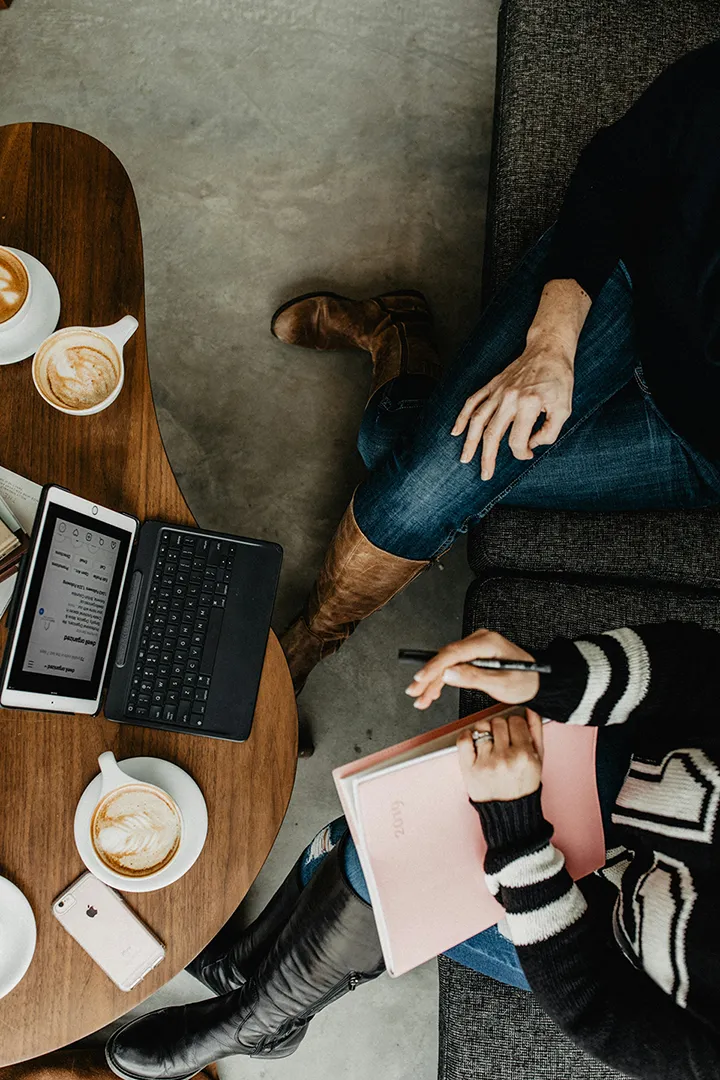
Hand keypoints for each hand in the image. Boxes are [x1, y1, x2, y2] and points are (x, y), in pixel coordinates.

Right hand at [405, 629, 538, 709]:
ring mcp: (475, 647)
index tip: (421, 679)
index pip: (453, 652)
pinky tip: (432, 692)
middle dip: (428, 677)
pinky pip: (453, 666)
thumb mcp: (501, 683)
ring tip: (421, 698)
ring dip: (432, 681)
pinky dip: (442, 680)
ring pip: (446, 663)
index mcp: (487, 643)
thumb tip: (448, 674)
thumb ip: (474, 677)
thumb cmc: (526, 681)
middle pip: (446, 657)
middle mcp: (479, 641)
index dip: (434, 667)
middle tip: (415, 692)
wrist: (539, 681)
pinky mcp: (474, 655)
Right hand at [451, 333, 573, 479]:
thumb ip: (549, 432)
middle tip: (485, 475)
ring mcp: (498, 391)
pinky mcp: (492, 385)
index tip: (528, 453)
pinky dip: (462, 417)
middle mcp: (509, 398)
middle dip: (487, 458)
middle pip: (492, 434)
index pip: (517, 440)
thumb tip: (531, 444)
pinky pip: (472, 401)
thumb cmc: (559, 380)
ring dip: (470, 441)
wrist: (548, 349)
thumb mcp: (564, 409)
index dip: (522, 453)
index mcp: (528, 404)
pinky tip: (455, 431)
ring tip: (464, 458)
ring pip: (477, 420)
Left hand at [457, 711, 543, 802]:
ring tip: (491, 744)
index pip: (516, 720)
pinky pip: (464, 739)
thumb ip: (536, 731)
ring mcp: (485, 763)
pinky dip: (467, 735)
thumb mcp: (538, 760)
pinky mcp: (469, 768)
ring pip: (482, 727)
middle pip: (499, 722)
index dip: (515, 725)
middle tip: (503, 741)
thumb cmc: (524, 786)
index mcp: (524, 756)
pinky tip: (474, 741)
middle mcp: (505, 759)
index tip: (514, 732)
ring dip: (486, 732)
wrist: (508, 812)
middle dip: (501, 728)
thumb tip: (531, 708)